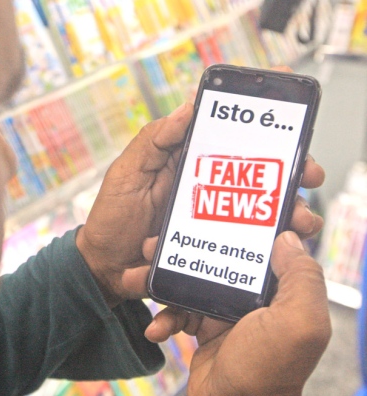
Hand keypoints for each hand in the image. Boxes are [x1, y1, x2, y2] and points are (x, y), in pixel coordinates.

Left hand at [76, 98, 323, 305]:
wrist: (104, 269)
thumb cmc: (111, 218)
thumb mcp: (126, 174)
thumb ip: (153, 141)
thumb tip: (187, 108)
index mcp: (188, 164)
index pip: (230, 138)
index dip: (262, 126)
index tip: (290, 115)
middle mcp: (207, 189)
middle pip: (259, 175)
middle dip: (291, 172)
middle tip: (308, 175)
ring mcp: (213, 220)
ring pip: (261, 212)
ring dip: (289, 214)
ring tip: (300, 219)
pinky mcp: (213, 249)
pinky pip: (246, 247)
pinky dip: (267, 250)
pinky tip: (280, 251)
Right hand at [145, 232, 330, 395]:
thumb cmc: (267, 373)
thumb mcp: (298, 323)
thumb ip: (302, 278)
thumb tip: (288, 238)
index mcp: (281, 290)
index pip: (265, 245)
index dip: (244, 224)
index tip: (219, 208)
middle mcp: (254, 297)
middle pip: (218, 258)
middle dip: (188, 249)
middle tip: (159, 242)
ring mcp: (226, 311)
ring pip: (192, 280)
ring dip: (165, 279)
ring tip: (141, 278)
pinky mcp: (203, 326)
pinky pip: (178, 310)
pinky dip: (164, 318)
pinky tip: (156, 328)